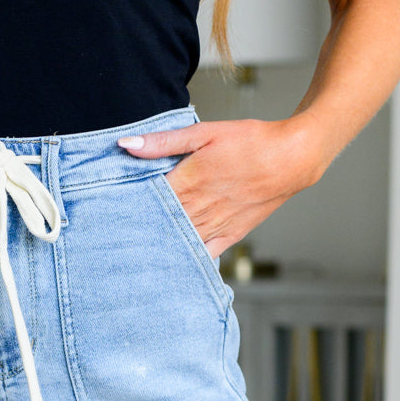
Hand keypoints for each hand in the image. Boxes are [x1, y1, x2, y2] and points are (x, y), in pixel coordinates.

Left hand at [118, 119, 323, 259]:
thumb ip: (163, 142)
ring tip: (133, 258)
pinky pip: (202, 254)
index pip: (147, 201)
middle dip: (137, 232)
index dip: (127, 209)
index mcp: (188, 181)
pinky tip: (170, 268)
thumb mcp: (204, 132)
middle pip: (159, 225)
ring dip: (157, 249)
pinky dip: (186, 260)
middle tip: (111, 243)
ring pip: (177, 242)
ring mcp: (214, 225)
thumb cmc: (251, 141)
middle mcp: (198, 208)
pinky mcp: (229, 235)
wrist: (292, 159)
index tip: (108, 215)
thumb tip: (127, 145)